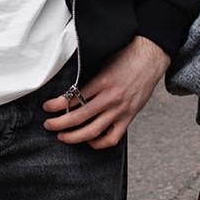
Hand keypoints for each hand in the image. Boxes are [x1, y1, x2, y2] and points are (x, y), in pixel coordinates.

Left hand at [42, 36, 169, 147]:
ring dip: (74, 137)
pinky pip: (112, 138)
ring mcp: (120, 110)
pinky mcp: (129, 117)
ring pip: (93, 131)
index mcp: (102, 81)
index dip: (56, 105)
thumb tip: (70, 90)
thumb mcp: (104, 62)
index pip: (73, 98)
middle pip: (78, 117)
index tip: (47, 107)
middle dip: (59, 124)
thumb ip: (89, 78)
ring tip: (63, 136)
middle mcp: (110, 98)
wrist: (152, 56)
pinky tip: (90, 140)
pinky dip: (99, 143)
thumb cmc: (128, 56)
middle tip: (49, 125)